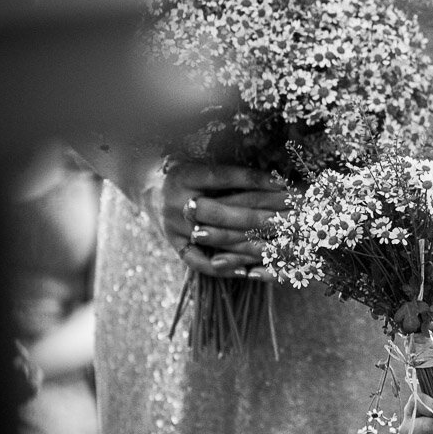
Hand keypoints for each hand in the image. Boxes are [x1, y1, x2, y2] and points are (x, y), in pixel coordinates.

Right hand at [142, 161, 288, 278]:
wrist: (145, 185)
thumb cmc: (185, 170)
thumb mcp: (201, 162)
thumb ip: (229, 171)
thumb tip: (276, 177)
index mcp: (184, 176)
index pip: (223, 177)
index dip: (253, 179)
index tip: (282, 183)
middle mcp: (176, 202)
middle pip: (221, 212)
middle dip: (257, 217)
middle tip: (287, 221)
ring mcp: (173, 226)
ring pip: (215, 239)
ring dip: (248, 245)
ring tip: (277, 248)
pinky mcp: (174, 245)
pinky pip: (199, 262)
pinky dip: (224, 268)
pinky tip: (249, 272)